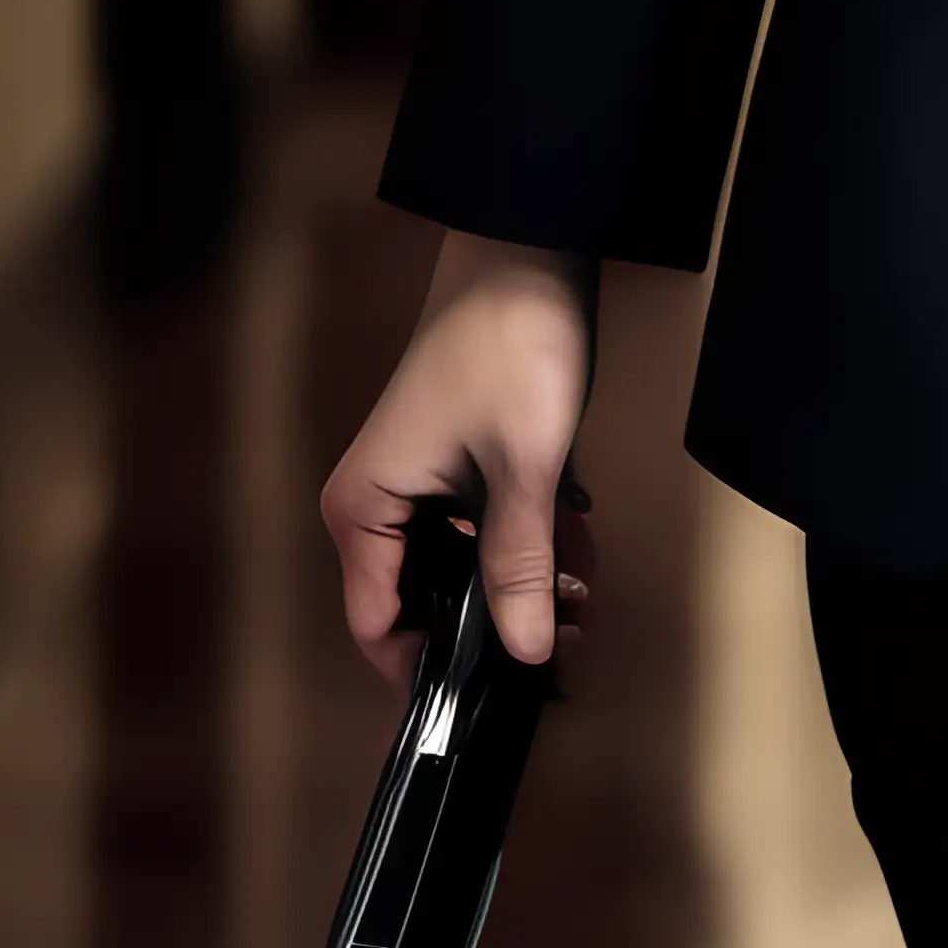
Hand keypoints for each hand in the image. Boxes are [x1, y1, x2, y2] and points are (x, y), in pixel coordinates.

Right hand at [320, 225, 601, 690]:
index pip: (379, 628)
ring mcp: (416, 480)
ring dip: (522, 581)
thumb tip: (527, 653)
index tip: (496, 699)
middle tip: (568, 636)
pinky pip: (481, 528)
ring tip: (584, 585)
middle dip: (497, 625)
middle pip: (425, 602)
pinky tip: (578, 541)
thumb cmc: (508, 346)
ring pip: (462, 567)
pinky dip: (527, 541)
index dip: (434, 671)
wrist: (529, 249)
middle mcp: (377, 501)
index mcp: (363, 509)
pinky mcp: (454, 461)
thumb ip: (520, 568)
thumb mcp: (523, 471)